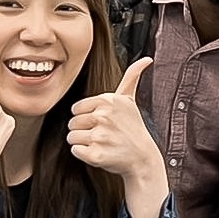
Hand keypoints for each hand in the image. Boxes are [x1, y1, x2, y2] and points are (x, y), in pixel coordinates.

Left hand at [67, 59, 160, 183]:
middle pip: (72, 123)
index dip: (86, 116)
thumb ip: (132, 77)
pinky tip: (100, 152)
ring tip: (102, 143)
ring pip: (72, 137)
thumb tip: (146, 59)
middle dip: (84, 130)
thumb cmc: (133, 128)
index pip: (76, 108)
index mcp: (108, 101)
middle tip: (103, 134)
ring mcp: (100, 136)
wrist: (142, 158)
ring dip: (84, 143)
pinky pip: (75, 151)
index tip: (102, 122)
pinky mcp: (96, 155)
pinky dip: (85, 154)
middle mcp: (103, 116)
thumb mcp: (130, 101)